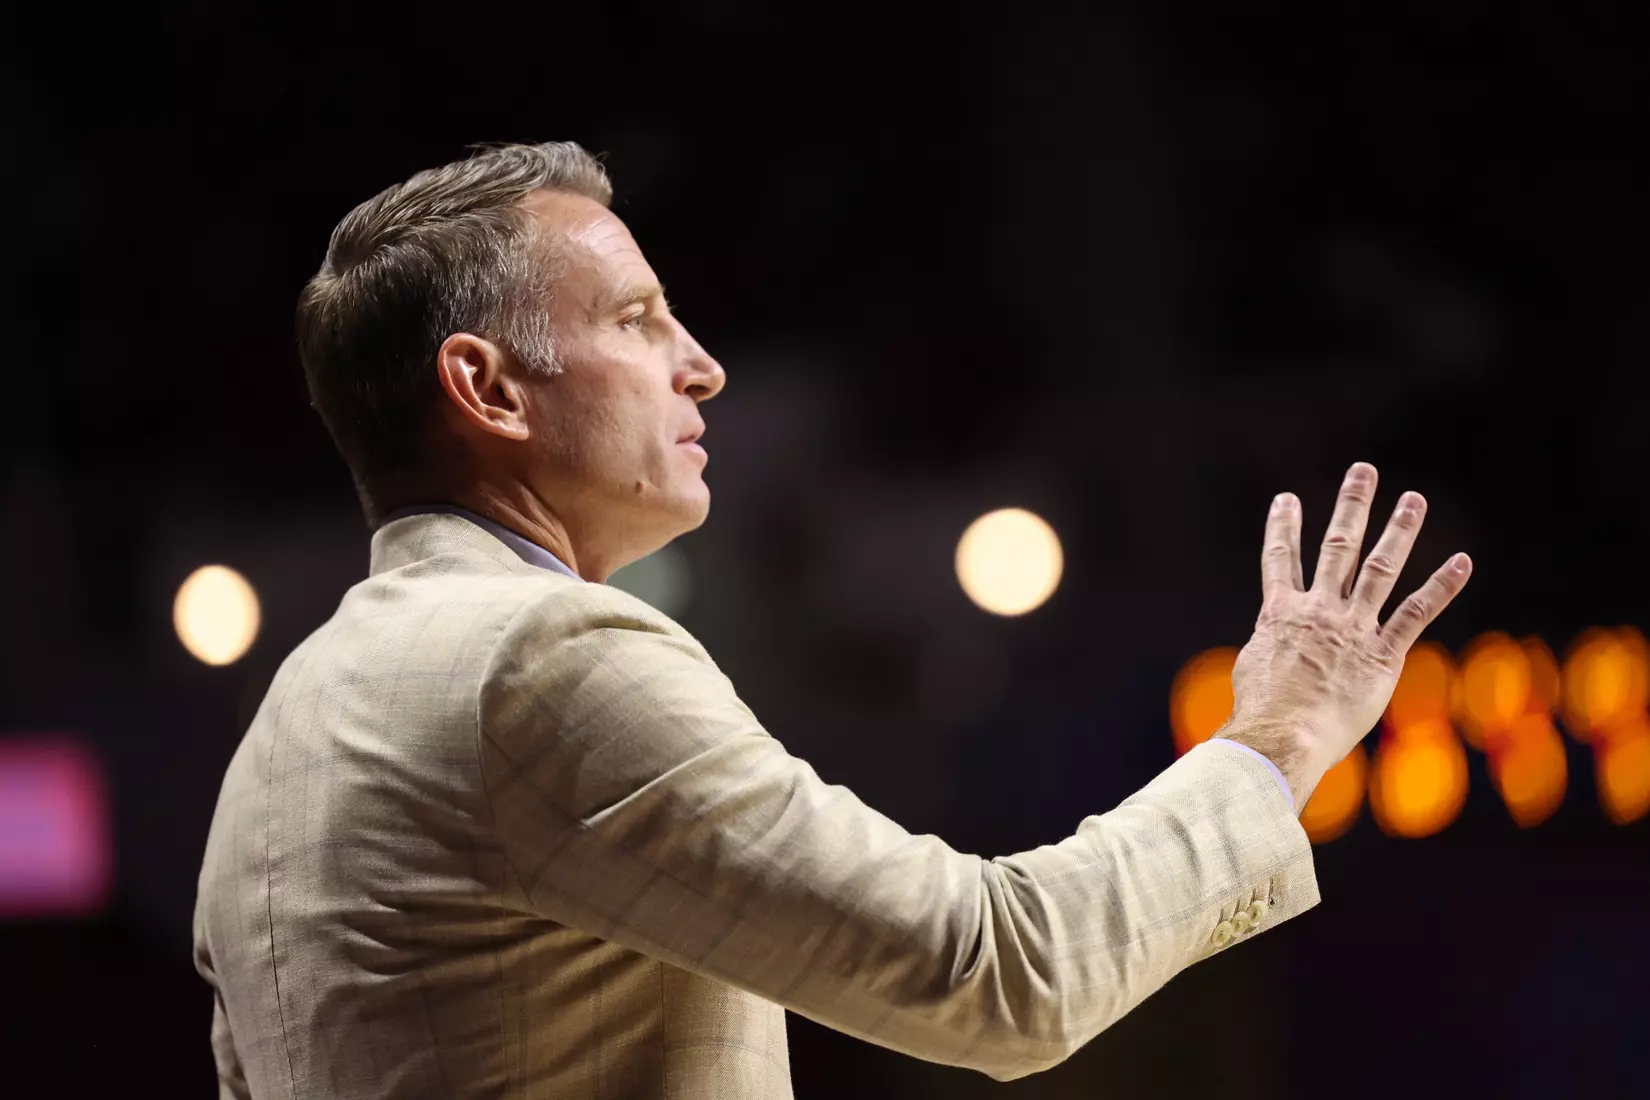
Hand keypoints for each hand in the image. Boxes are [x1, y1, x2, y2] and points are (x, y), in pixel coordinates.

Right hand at [1220, 462, 1472, 811]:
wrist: (1283, 733)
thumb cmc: (1259, 712)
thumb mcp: (1253, 671)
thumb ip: (1269, 651)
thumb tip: (1273, 655)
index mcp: (1280, 614)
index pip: (1280, 561)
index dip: (1283, 527)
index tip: (1287, 499)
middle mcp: (1318, 611)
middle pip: (1337, 548)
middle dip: (1352, 506)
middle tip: (1363, 472)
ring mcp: (1353, 629)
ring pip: (1379, 568)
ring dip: (1399, 530)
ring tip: (1413, 500)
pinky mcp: (1382, 655)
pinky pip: (1415, 614)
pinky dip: (1440, 587)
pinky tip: (1461, 561)